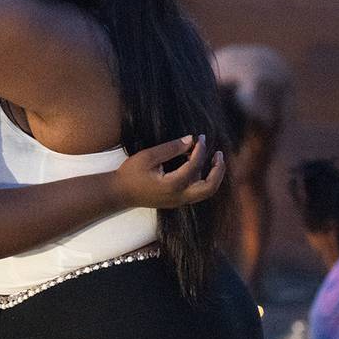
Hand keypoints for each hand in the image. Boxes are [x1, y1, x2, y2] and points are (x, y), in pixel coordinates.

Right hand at [110, 135, 224, 209]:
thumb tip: (191, 140)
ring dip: (213, 176)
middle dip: (218, 170)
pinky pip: (197, 192)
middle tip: (219, 154)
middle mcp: (179, 196)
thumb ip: (170, 148)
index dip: (200, 150)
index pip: (194, 166)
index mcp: (172, 185)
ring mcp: (179, 201)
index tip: (200, 137)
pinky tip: (198, 166)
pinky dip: (204, 179)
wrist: (120, 193)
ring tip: (213, 159)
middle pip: (210, 187)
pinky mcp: (176, 201)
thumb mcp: (148, 156)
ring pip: (206, 192)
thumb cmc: (131, 173)